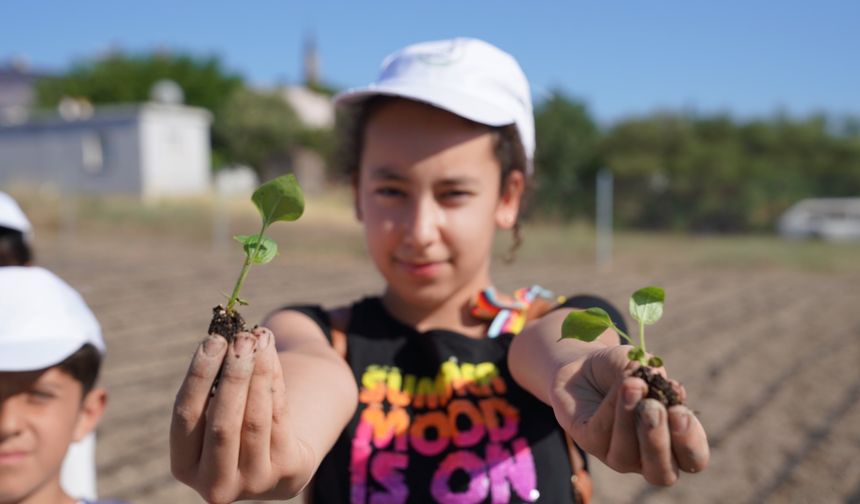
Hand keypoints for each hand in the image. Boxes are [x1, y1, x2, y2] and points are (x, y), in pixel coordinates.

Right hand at [170, 328, 312, 503]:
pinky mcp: (286, 472)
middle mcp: (215, 484)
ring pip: (255, 420)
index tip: (213, 340)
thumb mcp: (216, 412)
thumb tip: (229, 337)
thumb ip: (214, 385)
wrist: (279, 458)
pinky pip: (280, 418)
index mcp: (185, 467)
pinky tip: (271, 354)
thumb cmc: (236, 424)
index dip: (198, 376)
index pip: (185, 417)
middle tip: (240, 339)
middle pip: (221, 423)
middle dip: (232, 376)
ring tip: (259, 339)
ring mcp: (253, 483)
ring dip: (258, 373)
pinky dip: (275, 381)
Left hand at [550, 345, 708, 484]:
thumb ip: (656, 377)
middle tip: (654, 408)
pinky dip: (612, 406)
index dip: (690, 440)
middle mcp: (648, 457)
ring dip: (630, 419)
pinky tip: (619, 385)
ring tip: (633, 385)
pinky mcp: (590, 444)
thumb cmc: (623, 370)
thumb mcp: (644, 366)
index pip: (693, 458)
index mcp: (674, 442)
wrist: (584, 366)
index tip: (680, 411)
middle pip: (662, 473)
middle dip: (658, 441)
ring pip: (626, 455)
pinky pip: (601, 433)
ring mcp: (618, 455)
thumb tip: (664, 384)